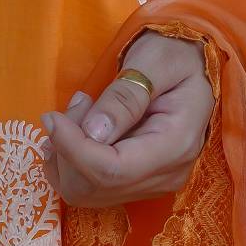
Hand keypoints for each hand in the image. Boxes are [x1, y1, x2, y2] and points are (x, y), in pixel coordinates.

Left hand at [43, 31, 213, 207]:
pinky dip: (70, 162)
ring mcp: (152, 184)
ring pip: (85, 192)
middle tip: (77, 104)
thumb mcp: (153, 60)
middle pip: (94, 187)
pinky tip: (78, 131)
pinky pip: (89, 188)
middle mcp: (167, 175)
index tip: (52, 117)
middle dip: (67, 149)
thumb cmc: (175, 53)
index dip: (73, 148)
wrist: (193, 65)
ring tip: (80, 111)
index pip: (113, 170)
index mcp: (177, 143)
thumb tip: (93, 133)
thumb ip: (125, 95)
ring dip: (66, 155)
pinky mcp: (137, 183)